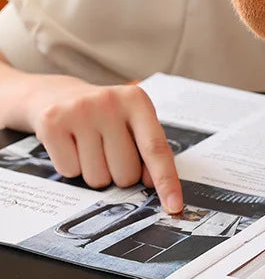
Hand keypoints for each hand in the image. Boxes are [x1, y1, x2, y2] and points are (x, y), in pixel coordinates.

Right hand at [25, 75, 182, 213]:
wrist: (59, 95)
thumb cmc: (105, 114)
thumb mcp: (132, 119)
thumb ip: (148, 146)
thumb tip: (151, 183)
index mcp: (137, 100)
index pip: (156, 148)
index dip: (166, 180)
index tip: (174, 206)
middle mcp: (111, 102)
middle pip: (125, 172)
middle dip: (120, 174)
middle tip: (110, 150)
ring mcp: (81, 111)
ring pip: (97, 178)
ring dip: (96, 171)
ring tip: (90, 145)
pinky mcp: (53, 123)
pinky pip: (70, 172)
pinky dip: (72, 167)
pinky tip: (71, 144)